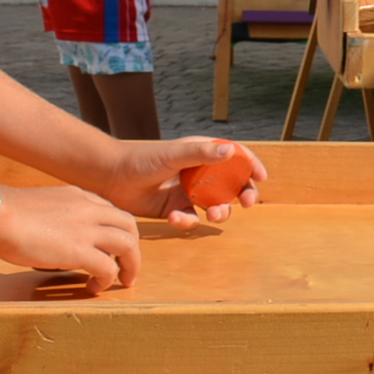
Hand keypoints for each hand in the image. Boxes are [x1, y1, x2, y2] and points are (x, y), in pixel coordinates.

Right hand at [0, 182, 144, 291]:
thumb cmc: (5, 213)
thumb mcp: (41, 206)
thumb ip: (56, 217)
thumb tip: (54, 238)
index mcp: (79, 197)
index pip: (111, 212)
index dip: (116, 231)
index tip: (112, 247)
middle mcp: (89, 210)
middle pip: (129, 225)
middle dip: (133, 247)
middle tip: (127, 266)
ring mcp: (87, 230)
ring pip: (128, 245)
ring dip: (130, 265)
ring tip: (123, 281)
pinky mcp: (79, 251)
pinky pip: (107, 267)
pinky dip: (106, 280)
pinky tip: (94, 287)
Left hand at [95, 136, 269, 223]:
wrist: (112, 178)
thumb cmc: (142, 159)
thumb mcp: (174, 154)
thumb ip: (202, 154)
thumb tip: (231, 151)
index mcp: (203, 154)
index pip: (235, 157)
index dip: (251, 165)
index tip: (261, 177)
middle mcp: (200, 173)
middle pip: (232, 184)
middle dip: (243, 194)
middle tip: (247, 203)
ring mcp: (189, 192)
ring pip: (216, 205)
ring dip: (220, 212)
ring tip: (213, 214)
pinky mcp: (176, 210)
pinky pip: (192, 219)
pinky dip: (187, 221)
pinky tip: (174, 218)